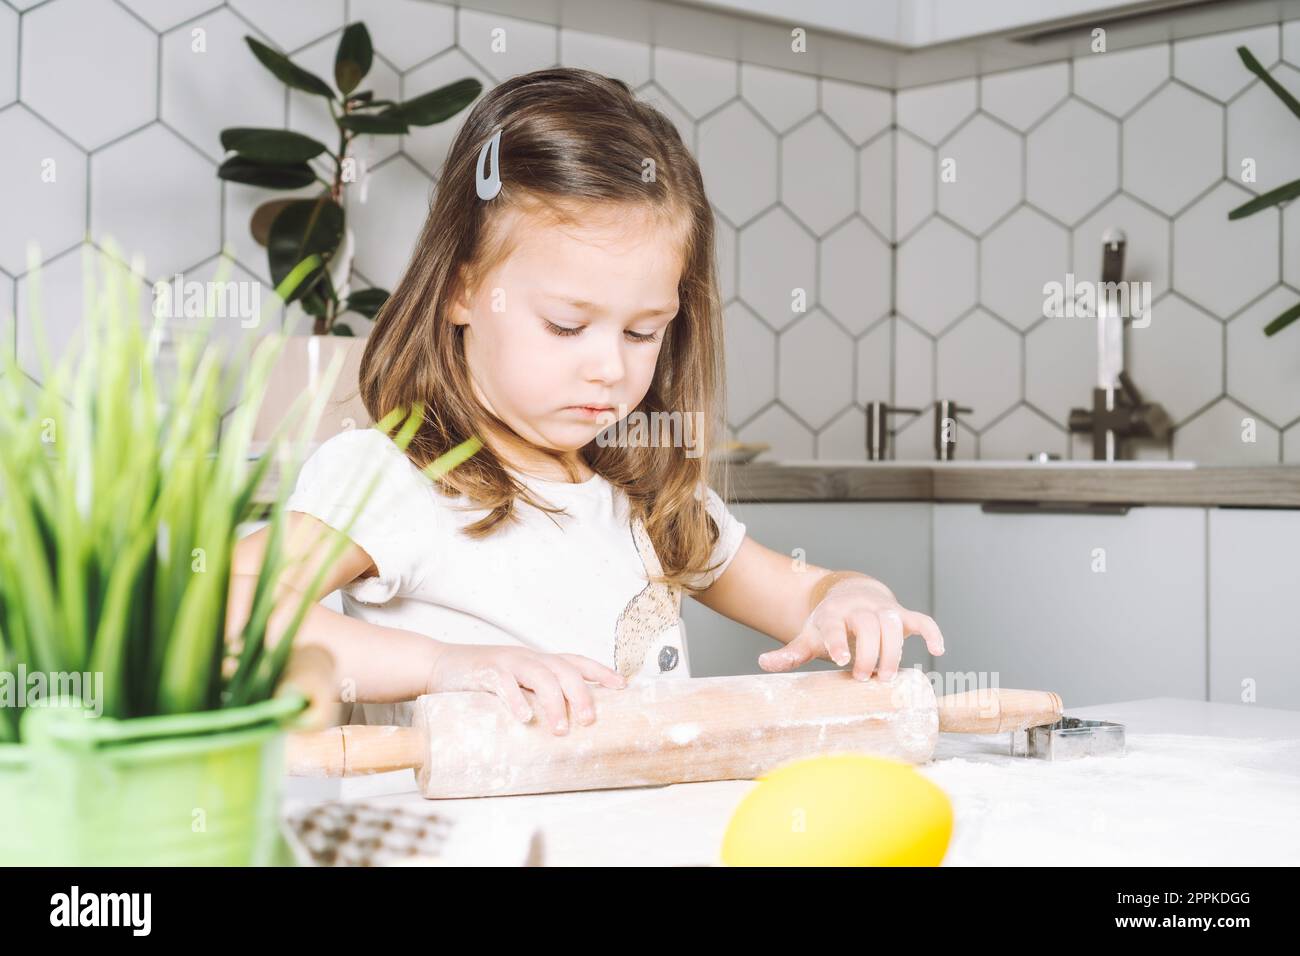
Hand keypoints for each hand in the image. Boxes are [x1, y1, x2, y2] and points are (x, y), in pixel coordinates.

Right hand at [424, 644, 625, 734]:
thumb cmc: (483, 679)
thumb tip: (567, 724)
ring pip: (540, 675)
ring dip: (553, 702)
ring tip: (560, 729)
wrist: (439, 664)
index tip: (622, 686)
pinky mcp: (484, 672)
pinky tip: (524, 717)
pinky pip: (503, 683)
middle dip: (581, 694)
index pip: (577, 661)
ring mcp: (507, 662)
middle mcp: (528, 657)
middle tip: (590, 721)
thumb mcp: (516, 683)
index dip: (601, 672)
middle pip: (564, 670)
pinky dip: (515, 699)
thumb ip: (537, 695)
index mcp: (540, 660)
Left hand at [758, 576, 944, 681]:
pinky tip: (938, 650)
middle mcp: (860, 609)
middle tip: (864, 678)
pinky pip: (922, 620)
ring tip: (888, 676)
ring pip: (894, 622)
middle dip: (868, 653)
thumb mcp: (809, 636)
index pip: (836, 625)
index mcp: (834, 614)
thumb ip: (791, 653)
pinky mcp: (903, 615)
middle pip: (868, 626)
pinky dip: (931, 632)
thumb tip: (763, 664)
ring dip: (894, 650)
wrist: (850, 595)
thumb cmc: (829, 623)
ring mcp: (883, 610)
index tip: (842, 660)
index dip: (839, 641)